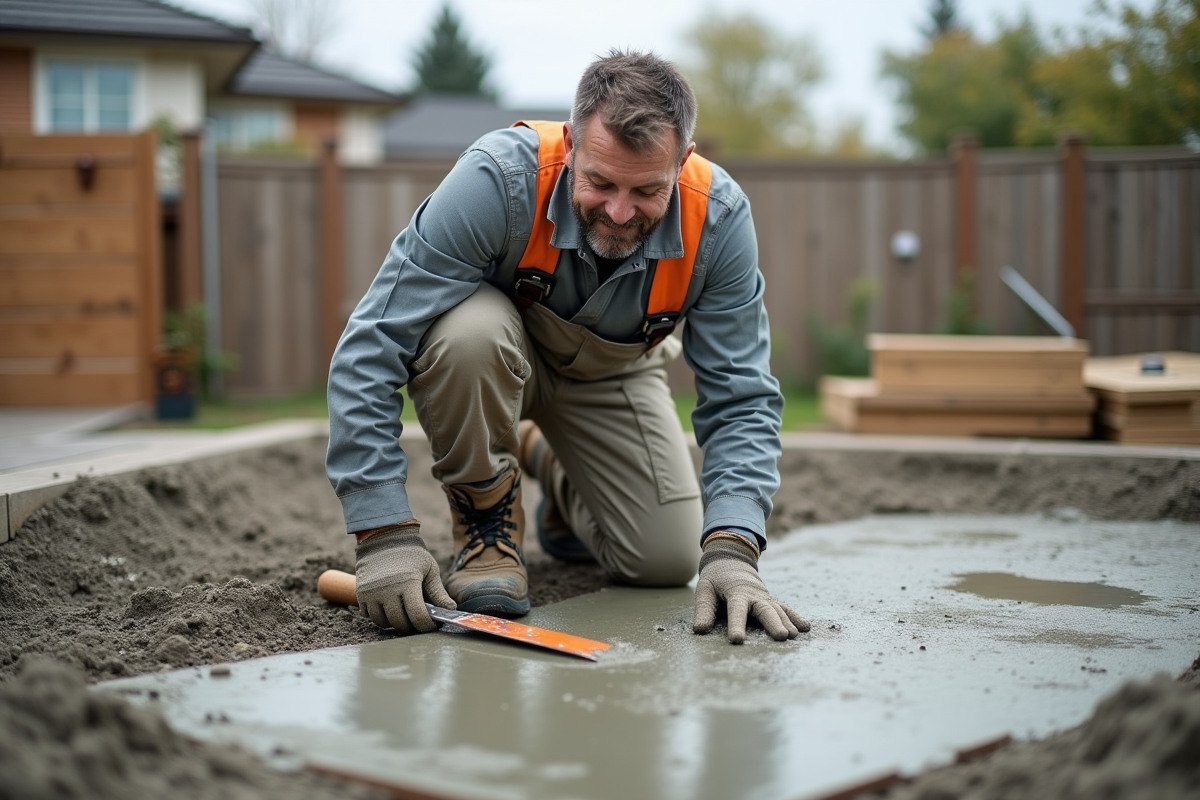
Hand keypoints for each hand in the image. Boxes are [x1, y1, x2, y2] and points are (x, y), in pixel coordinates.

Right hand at [354, 522, 455, 633]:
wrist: (384, 538)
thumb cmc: (411, 554)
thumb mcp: (430, 569)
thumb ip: (438, 592)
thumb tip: (450, 610)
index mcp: (408, 583)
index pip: (417, 616)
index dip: (426, 625)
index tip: (431, 625)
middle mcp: (388, 590)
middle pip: (400, 623)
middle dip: (412, 626)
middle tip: (418, 621)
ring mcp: (372, 593)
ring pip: (383, 622)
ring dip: (394, 623)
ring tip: (404, 615)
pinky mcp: (361, 594)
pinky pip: (369, 616)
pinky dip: (380, 617)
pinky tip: (389, 608)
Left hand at [693, 532, 810, 643]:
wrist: (731, 561)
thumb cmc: (716, 579)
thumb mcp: (705, 590)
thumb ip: (704, 610)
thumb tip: (700, 630)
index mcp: (736, 593)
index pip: (736, 610)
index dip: (736, 625)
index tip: (737, 640)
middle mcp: (754, 596)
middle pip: (765, 609)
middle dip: (773, 623)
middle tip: (782, 637)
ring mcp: (765, 598)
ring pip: (778, 610)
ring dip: (787, 622)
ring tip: (794, 636)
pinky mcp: (771, 601)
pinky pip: (785, 608)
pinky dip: (796, 617)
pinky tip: (806, 628)